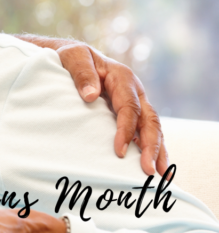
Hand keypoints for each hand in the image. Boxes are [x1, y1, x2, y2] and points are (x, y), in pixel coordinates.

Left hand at [54, 41, 166, 176]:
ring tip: (162, 176)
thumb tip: (90, 95)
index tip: (119, 152)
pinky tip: (151, 165)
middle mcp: (135, 92)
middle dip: (151, 147)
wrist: (72, 56)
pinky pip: (143, 131)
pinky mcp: (130, 113)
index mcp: (123, 78)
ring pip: (152, 128)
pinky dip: (149, 148)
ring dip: (157, 152)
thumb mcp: (74, 57)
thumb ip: (81, 73)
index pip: (129, 108)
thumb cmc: (72, 57)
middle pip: (149, 121)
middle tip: (149, 171)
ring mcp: (135, 102)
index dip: (126, 130)